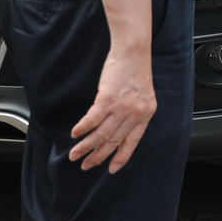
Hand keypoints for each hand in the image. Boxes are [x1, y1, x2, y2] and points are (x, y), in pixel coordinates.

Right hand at [69, 43, 157, 172]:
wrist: (133, 51)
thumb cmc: (136, 70)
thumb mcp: (142, 95)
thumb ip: (133, 112)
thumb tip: (118, 126)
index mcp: (146, 114)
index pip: (132, 142)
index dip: (121, 157)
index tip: (111, 169)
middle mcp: (135, 114)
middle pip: (114, 141)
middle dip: (98, 156)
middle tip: (86, 165)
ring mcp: (122, 107)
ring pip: (101, 134)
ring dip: (86, 146)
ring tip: (75, 154)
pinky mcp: (108, 98)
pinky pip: (92, 120)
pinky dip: (82, 128)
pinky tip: (75, 134)